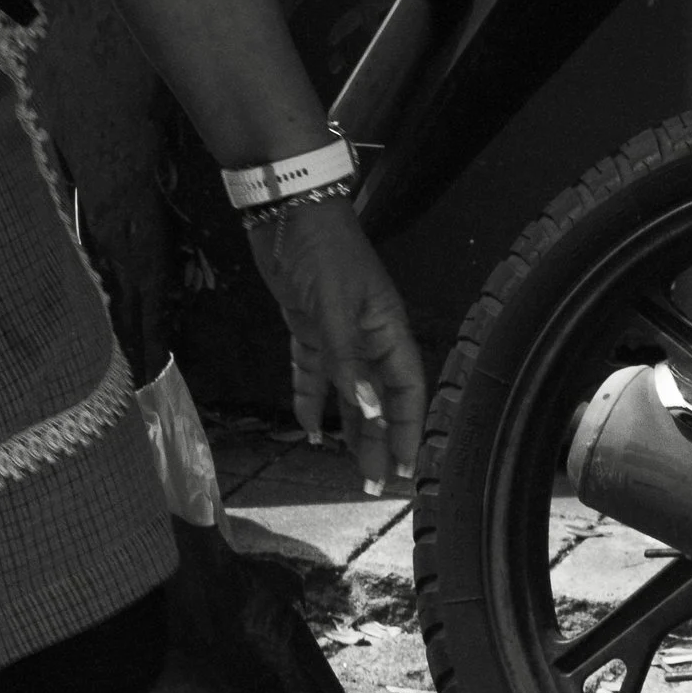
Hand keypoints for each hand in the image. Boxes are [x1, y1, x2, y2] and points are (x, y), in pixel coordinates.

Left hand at [243, 199, 426, 492]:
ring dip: (347, 426)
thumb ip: (348, 361)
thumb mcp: (335, 308)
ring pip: (348, 390)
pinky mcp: (309, 326)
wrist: (286, 210)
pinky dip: (310, 396)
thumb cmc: (321, 250)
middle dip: (376, 439)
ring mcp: (338, 332)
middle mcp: (368, 336)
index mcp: (387, 329)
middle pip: (378, 398)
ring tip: (347, 466)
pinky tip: (307, 426)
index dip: (406, 428)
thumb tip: (368, 410)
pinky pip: (314, 371)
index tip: (402, 466)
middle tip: (371, 482)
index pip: (406, 389)